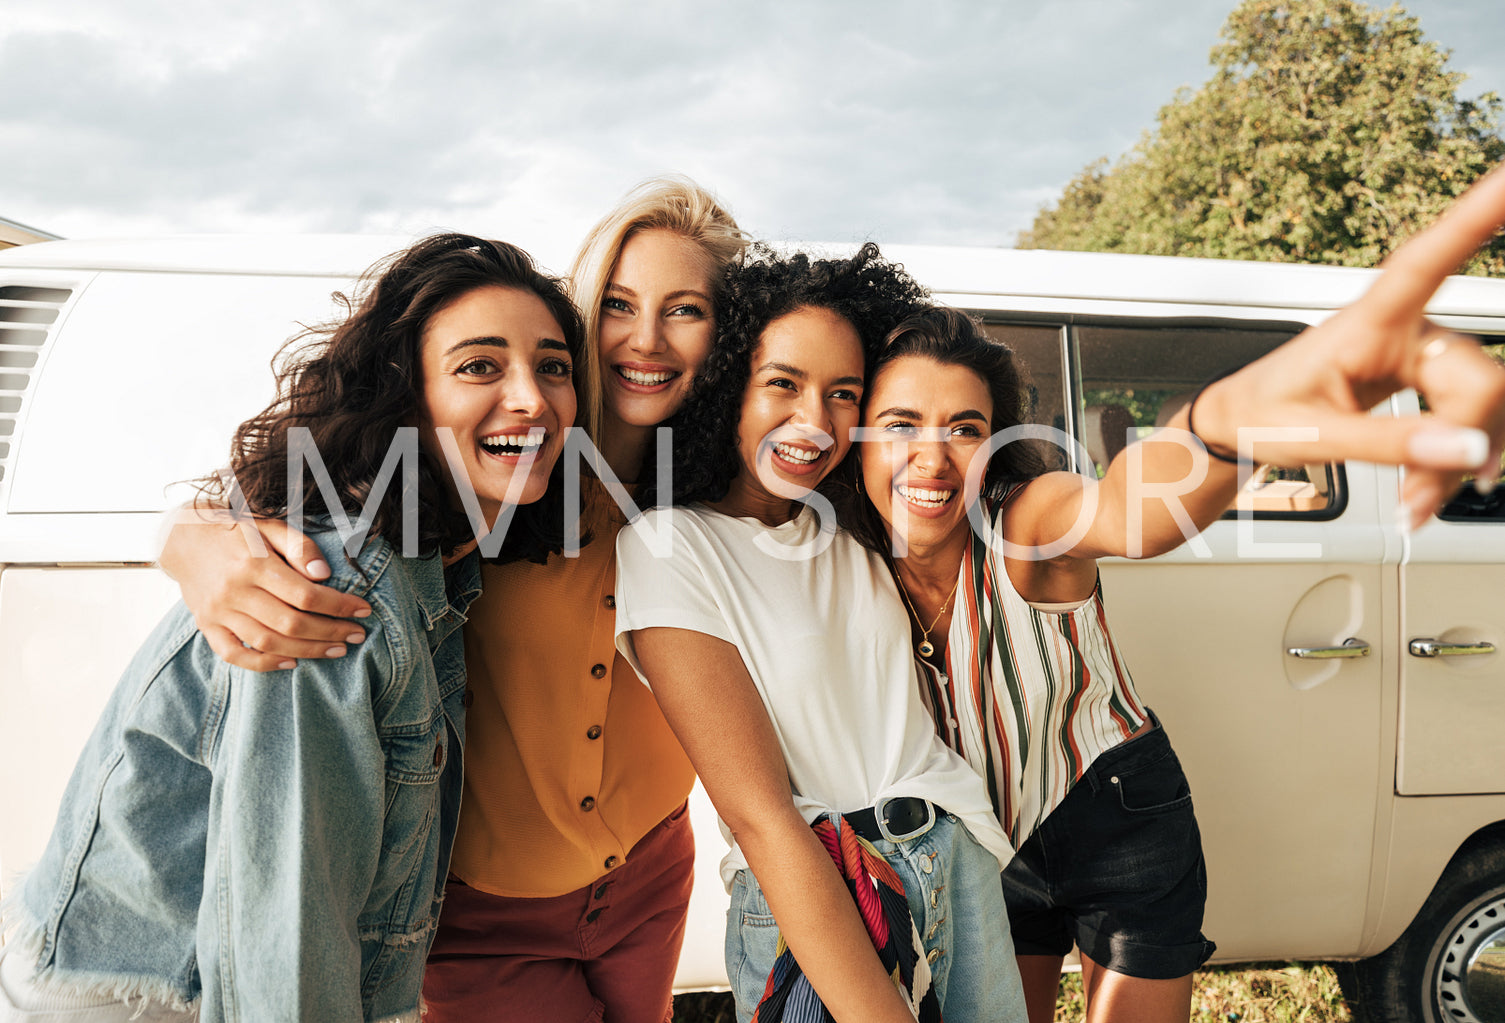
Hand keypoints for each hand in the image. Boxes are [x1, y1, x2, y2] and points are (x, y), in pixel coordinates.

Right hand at [158, 504, 372, 670]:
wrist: (184, 539)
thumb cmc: (238, 530)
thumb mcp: (270, 525)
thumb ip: (299, 546)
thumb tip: (325, 575)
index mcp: (253, 563)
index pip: (306, 595)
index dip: (340, 606)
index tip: (363, 610)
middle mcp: (234, 591)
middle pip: (291, 623)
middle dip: (331, 633)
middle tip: (357, 635)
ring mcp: (218, 612)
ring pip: (268, 643)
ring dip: (308, 652)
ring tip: (337, 650)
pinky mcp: (206, 626)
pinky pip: (235, 655)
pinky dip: (264, 665)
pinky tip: (292, 664)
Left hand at [1194, 162, 1504, 528]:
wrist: (1241, 425)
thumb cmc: (1262, 415)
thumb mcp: (1314, 437)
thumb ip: (1390, 444)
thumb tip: (1469, 450)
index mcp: (1367, 321)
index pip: (1427, 259)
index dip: (1478, 213)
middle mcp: (1406, 328)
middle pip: (1478, 379)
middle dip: (1462, 443)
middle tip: (1417, 501)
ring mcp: (1423, 354)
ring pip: (1482, 405)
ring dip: (1458, 463)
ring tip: (1413, 503)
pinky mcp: (1429, 380)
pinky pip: (1470, 420)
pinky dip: (1454, 463)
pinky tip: (1427, 491)